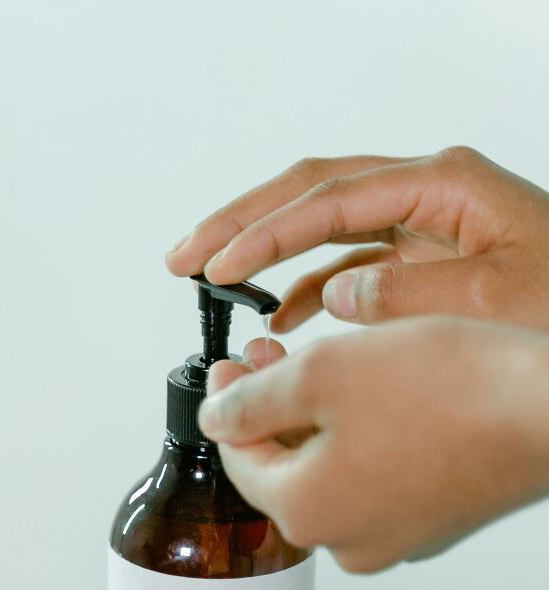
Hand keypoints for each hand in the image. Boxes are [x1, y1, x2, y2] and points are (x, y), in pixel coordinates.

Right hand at [167, 148, 548, 331]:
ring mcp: (423, 225)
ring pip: (323, 226)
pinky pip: (350, 264)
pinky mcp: (423, 259)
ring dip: (265, 252)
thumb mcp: (494, 302)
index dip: (264, 233)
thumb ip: (406, 295)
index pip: (328, 200)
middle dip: (242, 223)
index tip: (215, 266)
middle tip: (183, 256)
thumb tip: (334, 294)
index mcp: (442, 187)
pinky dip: (308, 287)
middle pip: (311, 193)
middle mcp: (427, 194)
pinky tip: (278, 314)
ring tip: (209, 278)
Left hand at [197, 319, 548, 570]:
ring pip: (329, 473)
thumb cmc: (447, 391)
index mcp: (307, 512)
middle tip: (267, 354)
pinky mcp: (429, 521)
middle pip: (284, 469)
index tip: (226, 364)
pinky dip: (359, 441)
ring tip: (317, 364)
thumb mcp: (322, 374)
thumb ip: (252, 400)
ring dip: (314, 421)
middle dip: (270, 408)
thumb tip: (215, 416)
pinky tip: (369, 397)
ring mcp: (392, 537)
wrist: (545, 412)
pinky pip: (372, 481)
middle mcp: (346, 541)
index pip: (238, 462)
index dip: (225, 406)